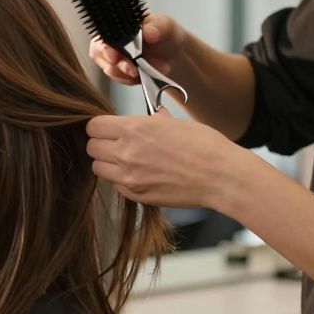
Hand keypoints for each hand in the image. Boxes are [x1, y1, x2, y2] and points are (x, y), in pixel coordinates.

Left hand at [86, 109, 251, 211]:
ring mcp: (128, 177)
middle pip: (91, 147)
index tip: (107, 128)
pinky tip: (140, 174)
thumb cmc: (205, 147)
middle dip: (101, 143)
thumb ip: (152, 121)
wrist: (221, 177)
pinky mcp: (135, 195)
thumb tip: (148, 118)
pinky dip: (121, 179)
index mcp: (134, 129)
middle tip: (116, 143)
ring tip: (127, 160)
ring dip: (108, 163)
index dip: (100, 126)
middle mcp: (126, 152)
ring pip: (98, 168)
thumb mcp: (175, 123)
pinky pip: (115, 185)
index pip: (94, 126)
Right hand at [89, 14, 185, 86]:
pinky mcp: (117, 70)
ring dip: (130, 74)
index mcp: (118, 23)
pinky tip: (144, 74)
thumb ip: (158, 26)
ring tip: (150, 69)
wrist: (174, 55)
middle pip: (100, 53)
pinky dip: (132, 79)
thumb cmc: (166, 35)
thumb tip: (148, 32)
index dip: (105, 47)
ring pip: (110, 69)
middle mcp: (110, 38)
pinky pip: (119, 78)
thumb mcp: (167, 26)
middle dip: (119, 65)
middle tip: (135, 71)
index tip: (115, 58)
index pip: (102, 34)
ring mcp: (112, 56)